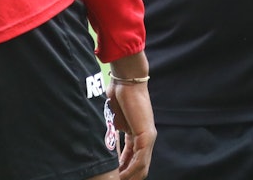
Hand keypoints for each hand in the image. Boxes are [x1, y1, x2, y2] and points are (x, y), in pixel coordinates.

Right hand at [106, 54, 155, 179]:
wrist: (126, 81)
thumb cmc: (118, 96)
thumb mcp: (113, 122)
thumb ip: (113, 136)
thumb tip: (105, 147)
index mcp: (137, 135)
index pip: (132, 160)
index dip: (122, 171)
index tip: (112, 177)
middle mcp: (145, 138)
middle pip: (139, 167)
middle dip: (127, 177)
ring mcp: (148, 137)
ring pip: (141, 166)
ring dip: (128, 176)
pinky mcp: (146, 135)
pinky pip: (140, 159)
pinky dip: (130, 170)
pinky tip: (121, 176)